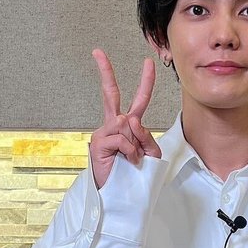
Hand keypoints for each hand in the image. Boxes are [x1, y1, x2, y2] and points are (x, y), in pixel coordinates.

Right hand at [90, 49, 161, 189]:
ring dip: (136, 144)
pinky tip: (125, 161)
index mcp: (128, 126)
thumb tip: (129, 118)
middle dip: (104, 71)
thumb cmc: (133, 175)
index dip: (145, 81)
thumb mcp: (149, 155)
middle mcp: (114, 125)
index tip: (147, 62)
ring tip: (132, 160)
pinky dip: (130, 151)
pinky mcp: (99, 142)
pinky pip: (123, 139)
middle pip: (111, 93)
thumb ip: (145, 136)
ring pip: (127, 124)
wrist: (119, 195)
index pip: (137, 99)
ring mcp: (104, 132)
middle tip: (97, 52)